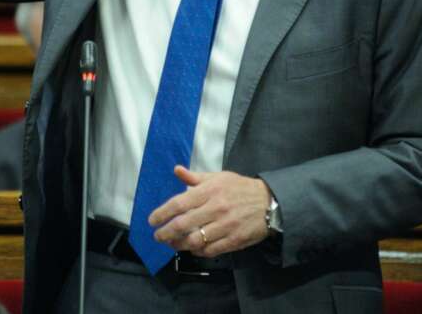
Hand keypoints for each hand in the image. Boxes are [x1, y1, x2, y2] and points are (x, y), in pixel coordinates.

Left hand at [148, 166, 270, 257]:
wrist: (269, 202)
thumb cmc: (240, 188)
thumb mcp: (219, 177)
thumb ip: (195, 177)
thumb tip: (176, 170)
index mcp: (210, 190)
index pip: (179, 203)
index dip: (162, 213)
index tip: (152, 220)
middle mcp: (216, 208)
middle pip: (183, 224)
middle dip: (166, 233)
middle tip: (158, 236)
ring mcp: (225, 226)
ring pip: (195, 240)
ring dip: (179, 244)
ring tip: (172, 243)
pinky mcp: (234, 240)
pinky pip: (210, 250)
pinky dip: (198, 251)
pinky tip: (192, 248)